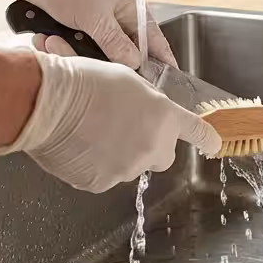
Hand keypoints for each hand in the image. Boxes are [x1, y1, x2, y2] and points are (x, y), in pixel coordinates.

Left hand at [0, 0, 173, 69]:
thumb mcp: (95, 17)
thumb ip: (117, 43)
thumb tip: (136, 65)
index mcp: (132, 9)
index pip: (155, 40)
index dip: (161, 61)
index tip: (165, 83)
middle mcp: (119, 18)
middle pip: (123, 54)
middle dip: (100, 59)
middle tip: (81, 55)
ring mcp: (98, 26)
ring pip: (96, 56)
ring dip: (72, 52)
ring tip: (53, 39)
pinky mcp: (78, 31)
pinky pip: (76, 51)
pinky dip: (60, 48)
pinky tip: (46, 37)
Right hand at [0, 51, 220, 192]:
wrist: (48, 103)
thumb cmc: (85, 81)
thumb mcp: (128, 80)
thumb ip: (147, 102)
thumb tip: (147, 111)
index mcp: (164, 117)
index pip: (197, 133)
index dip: (207, 139)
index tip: (214, 143)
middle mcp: (152, 147)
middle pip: (163, 155)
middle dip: (152, 146)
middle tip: (127, 129)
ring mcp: (127, 168)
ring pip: (132, 165)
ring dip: (120, 154)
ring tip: (94, 132)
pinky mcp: (101, 183)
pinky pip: (105, 176)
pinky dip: (96, 165)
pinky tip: (81, 145)